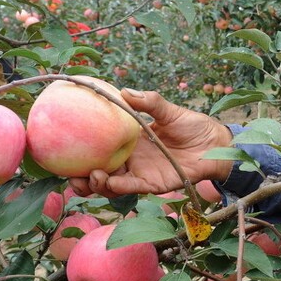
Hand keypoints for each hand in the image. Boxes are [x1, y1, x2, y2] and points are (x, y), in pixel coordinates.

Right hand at [68, 89, 234, 198]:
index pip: (99, 147)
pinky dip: (119, 187)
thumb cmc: (193, 125)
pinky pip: (131, 188)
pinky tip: (109, 183)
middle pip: (98, 170)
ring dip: (96, 184)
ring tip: (90, 177)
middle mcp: (130, 158)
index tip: (64, 147)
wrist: (216, 144)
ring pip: (110, 184)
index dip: (82, 150)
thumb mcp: (169, 110)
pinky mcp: (153, 184)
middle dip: (80, 176)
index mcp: (129, 140)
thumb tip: (124, 91)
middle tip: (68, 173)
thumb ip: (149, 102)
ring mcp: (140, 173)